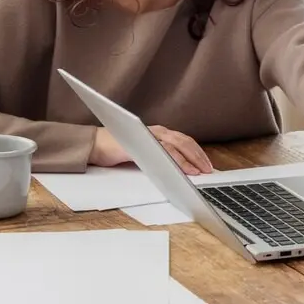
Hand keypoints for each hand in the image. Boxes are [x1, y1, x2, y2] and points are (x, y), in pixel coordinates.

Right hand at [90, 125, 212, 175]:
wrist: (94, 145)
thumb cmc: (117, 149)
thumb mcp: (143, 154)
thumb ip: (158, 158)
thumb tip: (176, 171)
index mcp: (159, 133)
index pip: (184, 141)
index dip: (197, 152)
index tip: (207, 165)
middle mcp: (157, 131)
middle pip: (185, 142)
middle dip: (199, 156)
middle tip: (209, 170)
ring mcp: (149, 136)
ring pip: (177, 145)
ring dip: (190, 159)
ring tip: (199, 172)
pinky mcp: (141, 144)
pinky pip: (163, 151)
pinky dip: (176, 160)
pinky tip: (183, 169)